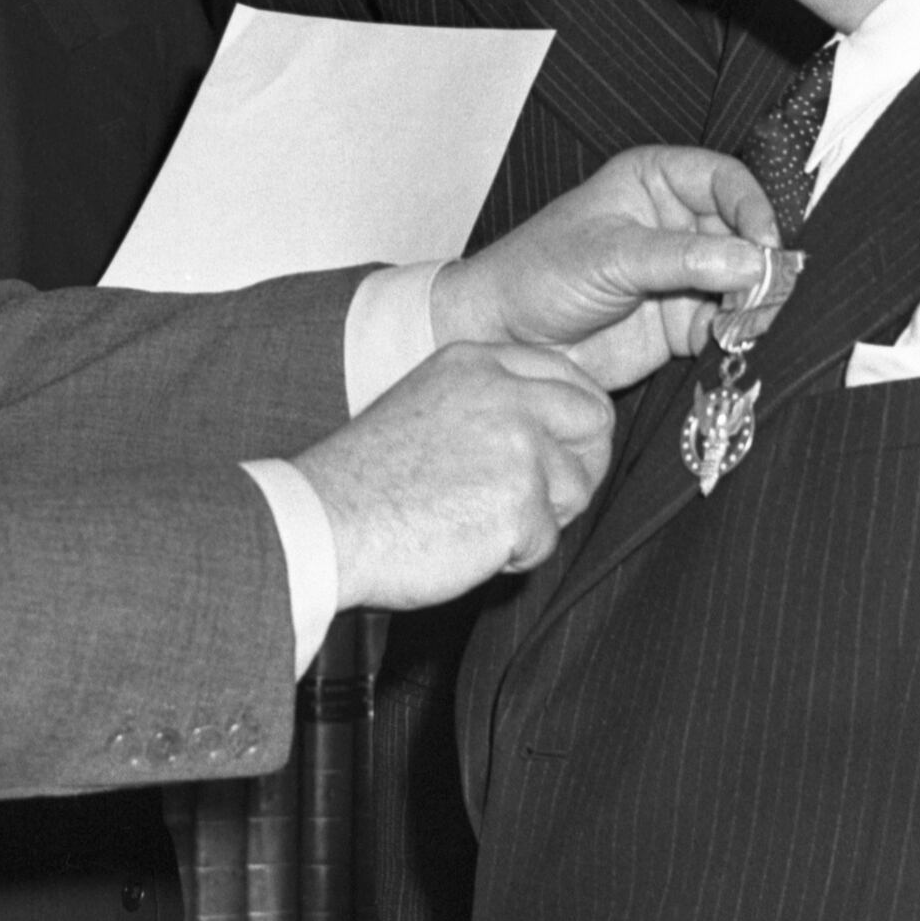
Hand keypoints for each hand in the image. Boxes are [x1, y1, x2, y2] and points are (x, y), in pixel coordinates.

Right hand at [292, 345, 617, 609]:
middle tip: (543, 499)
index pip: (569, 375)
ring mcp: (516, 446)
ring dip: (541, 517)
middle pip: (594, 421)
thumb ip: (489, 404)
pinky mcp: (519, 503)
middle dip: (580, 464)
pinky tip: (465, 545)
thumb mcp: (426, 406)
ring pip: (577, 487)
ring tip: (481, 524)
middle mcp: (503, 394)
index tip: (564, 449)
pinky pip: (547, 541)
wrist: (325, 523)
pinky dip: (513, 557)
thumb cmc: (366, 480)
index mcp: (477, 363)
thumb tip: (553, 433)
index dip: (575, 420)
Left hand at [430, 145, 779, 390]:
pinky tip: (736, 345)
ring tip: (754, 323)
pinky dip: (738, 337)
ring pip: (742, 283)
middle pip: (744, 234)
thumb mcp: (610, 256)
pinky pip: (726, 326)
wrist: (504, 337)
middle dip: (761, 262)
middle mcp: (677, 224)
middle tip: (771, 292)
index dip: (752, 207)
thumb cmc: (539, 273)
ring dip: (755, 303)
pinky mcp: (682, 324)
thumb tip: (753, 261)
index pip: (725, 180)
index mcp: (656, 181)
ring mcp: (683, 276)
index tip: (765, 244)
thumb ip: (683, 259)